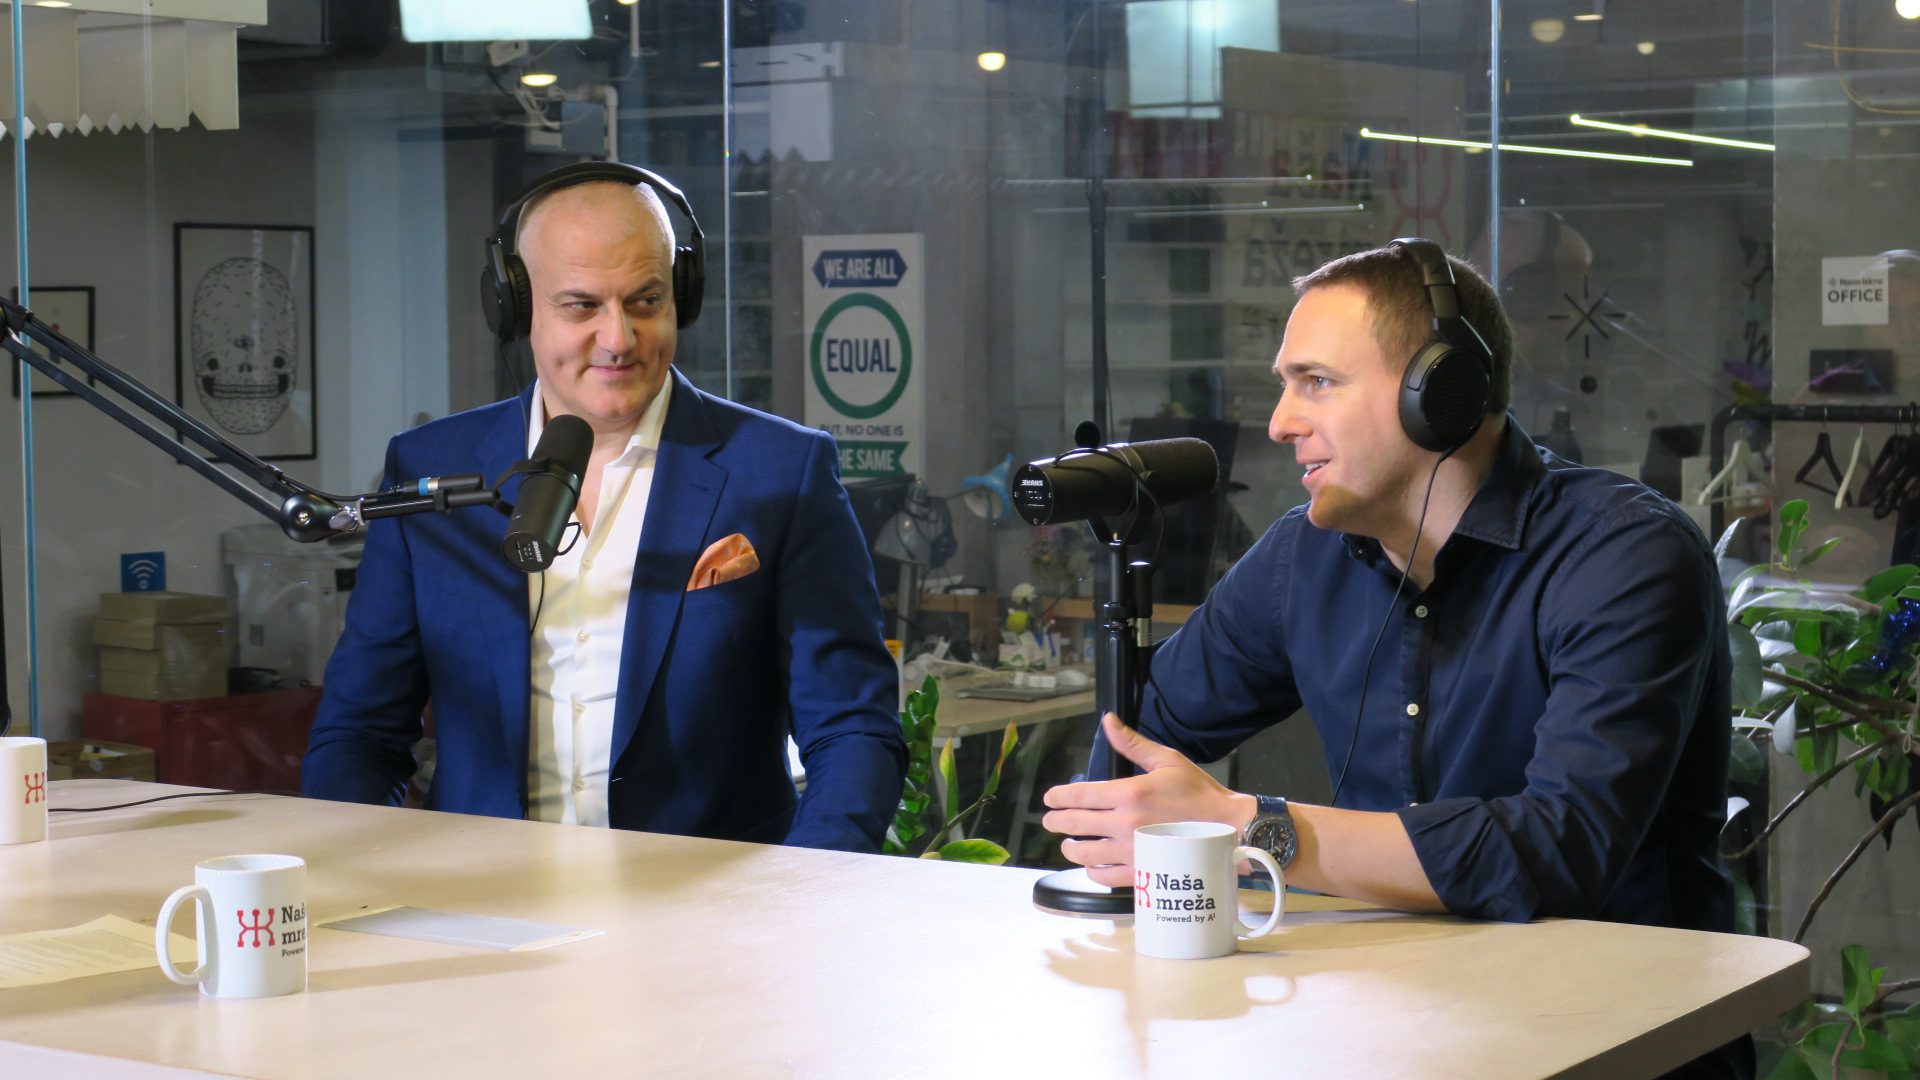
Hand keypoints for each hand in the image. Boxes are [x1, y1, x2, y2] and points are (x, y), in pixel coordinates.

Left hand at [1041, 713, 1254, 887]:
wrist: (1229, 829)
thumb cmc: (1199, 793)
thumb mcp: (1167, 760)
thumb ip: (1132, 743)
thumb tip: (1108, 721)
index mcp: (1129, 794)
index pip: (1080, 795)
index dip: (1059, 797)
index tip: (1050, 798)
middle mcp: (1125, 824)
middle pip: (1075, 825)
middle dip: (1056, 821)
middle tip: (1050, 820)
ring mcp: (1131, 852)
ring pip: (1086, 854)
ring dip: (1071, 848)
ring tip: (1068, 844)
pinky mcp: (1141, 873)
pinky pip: (1106, 877)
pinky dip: (1093, 871)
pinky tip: (1093, 865)